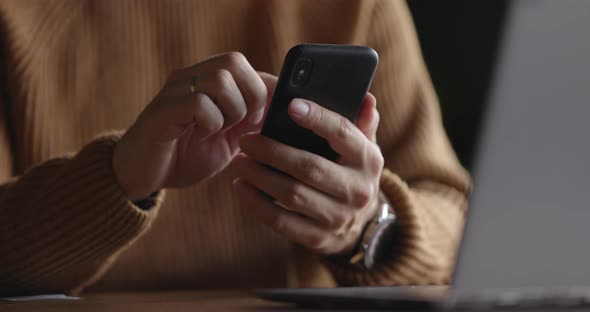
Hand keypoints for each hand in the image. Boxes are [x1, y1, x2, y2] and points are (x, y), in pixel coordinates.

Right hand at [113, 52, 276, 199]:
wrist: (142, 176)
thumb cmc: (186, 156)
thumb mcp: (229, 139)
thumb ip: (251, 121)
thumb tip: (282, 109)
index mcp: (207, 81)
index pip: (245, 65)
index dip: (264, 89)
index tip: (263, 119)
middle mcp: (191, 77)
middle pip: (235, 61)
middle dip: (251, 96)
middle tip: (242, 124)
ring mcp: (176, 91)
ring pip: (220, 79)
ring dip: (231, 110)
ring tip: (219, 130)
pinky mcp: (163, 110)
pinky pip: (199, 103)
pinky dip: (210, 122)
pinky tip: (202, 135)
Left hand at [231, 95, 383, 254]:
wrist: (360, 225)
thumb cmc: (352, 172)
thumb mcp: (362, 147)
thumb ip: (361, 121)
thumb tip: (365, 98)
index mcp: (368, 160)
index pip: (342, 134)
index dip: (317, 118)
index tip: (290, 105)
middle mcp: (357, 190)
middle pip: (310, 167)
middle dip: (272, 152)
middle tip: (246, 140)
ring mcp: (338, 217)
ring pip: (292, 195)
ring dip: (259, 177)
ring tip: (239, 161)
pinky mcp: (318, 238)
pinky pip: (281, 222)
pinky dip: (257, 204)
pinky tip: (241, 187)